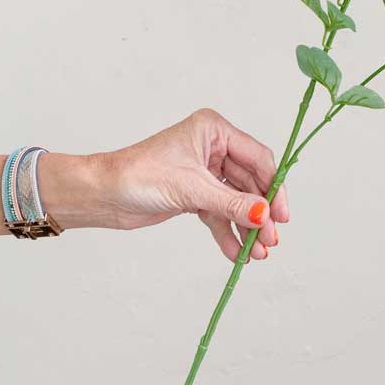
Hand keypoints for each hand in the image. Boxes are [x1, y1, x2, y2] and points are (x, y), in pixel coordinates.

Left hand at [40, 109, 288, 260]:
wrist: (102, 194)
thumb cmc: (138, 175)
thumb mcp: (191, 189)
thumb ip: (231, 203)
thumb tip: (264, 215)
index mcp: (213, 131)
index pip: (257, 158)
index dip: (273, 187)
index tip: (281, 215)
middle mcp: (212, 148)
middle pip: (250, 183)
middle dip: (260, 213)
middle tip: (271, 240)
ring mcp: (203, 173)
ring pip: (236, 202)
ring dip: (246, 228)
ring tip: (257, 254)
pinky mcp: (193, 194)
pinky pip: (219, 214)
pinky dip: (227, 233)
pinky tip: (236, 253)